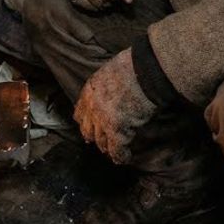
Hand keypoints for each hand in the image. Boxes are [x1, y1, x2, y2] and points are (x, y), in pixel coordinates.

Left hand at [73, 49, 157, 164]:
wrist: (143, 72)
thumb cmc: (133, 66)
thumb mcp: (111, 71)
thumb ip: (107, 84)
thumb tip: (114, 87)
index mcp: (89, 91)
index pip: (80, 112)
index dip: (85, 121)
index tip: (88, 126)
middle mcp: (92, 108)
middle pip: (88, 130)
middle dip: (93, 137)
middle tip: (99, 142)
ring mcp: (103, 121)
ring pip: (101, 142)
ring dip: (107, 148)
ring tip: (113, 151)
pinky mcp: (117, 132)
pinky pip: (117, 150)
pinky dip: (121, 156)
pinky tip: (125, 158)